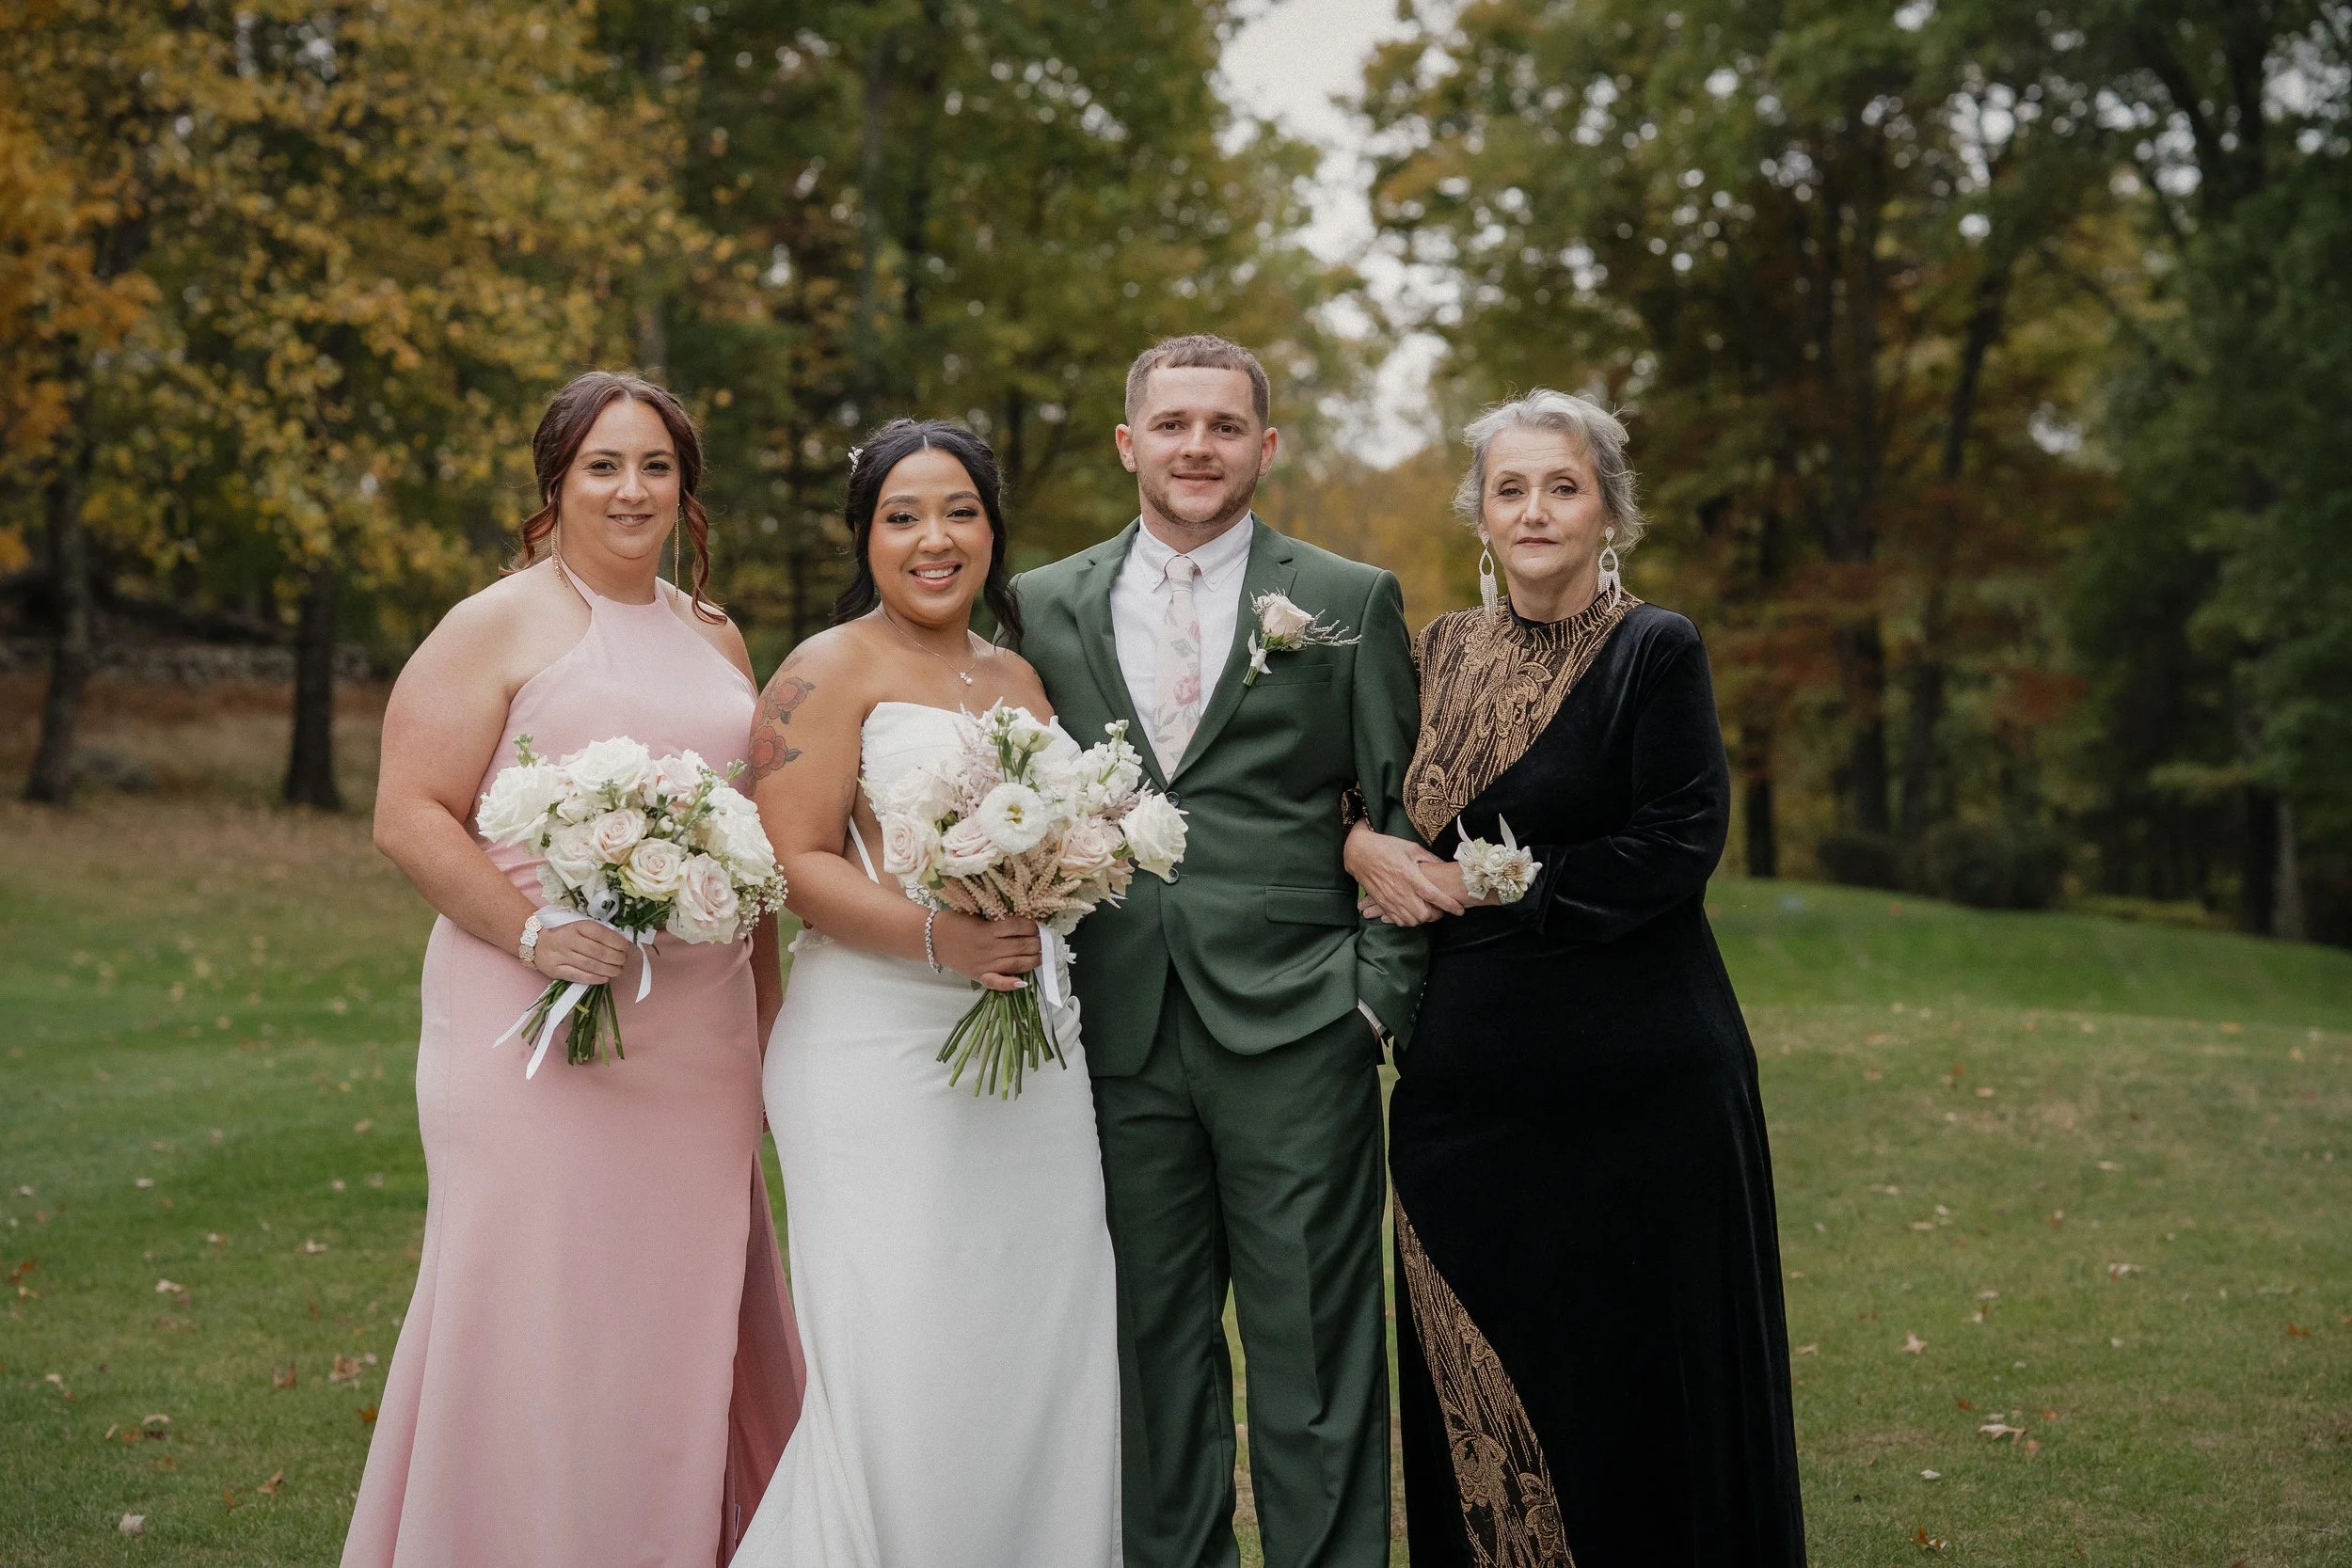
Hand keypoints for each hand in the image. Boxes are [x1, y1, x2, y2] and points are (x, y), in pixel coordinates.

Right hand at [530, 919, 631, 984]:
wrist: (532, 940)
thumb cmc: (561, 932)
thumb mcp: (576, 925)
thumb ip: (594, 932)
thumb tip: (619, 942)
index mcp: (576, 926)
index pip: (601, 934)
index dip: (617, 942)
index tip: (626, 947)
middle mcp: (568, 940)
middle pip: (598, 952)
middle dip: (616, 958)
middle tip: (624, 960)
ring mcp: (561, 956)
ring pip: (590, 965)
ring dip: (608, 970)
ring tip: (618, 970)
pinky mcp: (555, 970)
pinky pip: (578, 976)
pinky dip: (594, 979)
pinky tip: (605, 978)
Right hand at [933, 911, 1040, 991]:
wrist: (932, 938)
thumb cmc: (955, 922)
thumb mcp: (977, 915)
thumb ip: (996, 920)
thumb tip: (1020, 923)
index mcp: (988, 929)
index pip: (1017, 927)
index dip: (1031, 926)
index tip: (1037, 926)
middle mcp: (988, 948)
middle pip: (1020, 946)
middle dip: (1037, 943)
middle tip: (1045, 941)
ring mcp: (984, 964)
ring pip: (1015, 963)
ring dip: (1032, 960)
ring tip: (1042, 956)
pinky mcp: (978, 976)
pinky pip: (996, 982)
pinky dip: (1010, 984)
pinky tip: (1023, 983)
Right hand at [1343, 822, 1463, 925]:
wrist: (1360, 852)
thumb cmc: (1387, 847)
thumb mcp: (1411, 848)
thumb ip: (1430, 859)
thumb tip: (1444, 866)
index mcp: (1410, 875)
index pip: (1434, 895)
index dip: (1449, 905)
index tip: (1460, 910)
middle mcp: (1401, 890)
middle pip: (1424, 914)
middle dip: (1436, 915)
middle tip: (1440, 909)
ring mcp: (1390, 899)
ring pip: (1412, 920)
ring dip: (1422, 919)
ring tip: (1427, 911)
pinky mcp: (1382, 903)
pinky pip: (1397, 920)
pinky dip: (1408, 920)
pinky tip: (1412, 913)